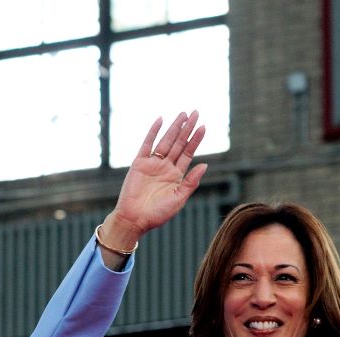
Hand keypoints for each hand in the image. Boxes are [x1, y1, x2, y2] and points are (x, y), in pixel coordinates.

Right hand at [102, 111, 207, 248]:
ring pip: (166, 141)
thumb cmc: (157, 214)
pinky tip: (160, 120)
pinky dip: (153, 132)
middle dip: (187, 128)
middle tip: (195, 112)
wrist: (134, 219)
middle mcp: (165, 167)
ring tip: (183, 114)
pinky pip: (147, 144)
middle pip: (179, 143)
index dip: (195, 139)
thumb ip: (191, 182)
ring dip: (174, 127)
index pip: (188, 153)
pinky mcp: (139, 163)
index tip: (203, 126)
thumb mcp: (179, 199)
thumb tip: (204, 164)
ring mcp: (152, 164)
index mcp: (176, 176)